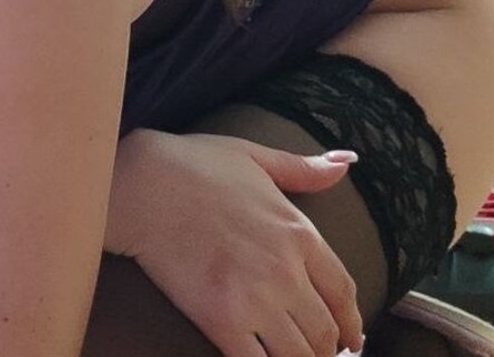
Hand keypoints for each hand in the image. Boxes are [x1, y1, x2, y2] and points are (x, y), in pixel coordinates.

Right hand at [107, 129, 364, 356]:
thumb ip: (302, 168)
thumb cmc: (193, 164)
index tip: (351, 336)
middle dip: (328, 349)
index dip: (352, 321)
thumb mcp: (253, 157)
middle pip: (326, 332)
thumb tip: (345, 161)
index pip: (344, 291)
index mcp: (298, 232)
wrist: (141, 183)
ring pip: (300, 356)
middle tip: (320, 353)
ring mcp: (254, 300)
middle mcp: (285, 271)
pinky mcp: (220, 322)